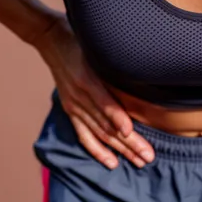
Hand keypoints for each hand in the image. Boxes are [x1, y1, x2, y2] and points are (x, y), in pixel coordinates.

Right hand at [36, 18, 154, 168]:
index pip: (105, 103)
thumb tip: (140, 70)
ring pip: (99, 133)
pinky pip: (84, 135)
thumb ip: (114, 62)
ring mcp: (74, 104)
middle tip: (148, 156)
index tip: (131, 131)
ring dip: (120, 149)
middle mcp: (80, 95)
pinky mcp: (71, 109)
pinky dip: (97, 150)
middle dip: (129, 142)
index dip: (118, 118)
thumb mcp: (97, 47)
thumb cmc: (81, 40)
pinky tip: (111, 162)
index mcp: (88, 78)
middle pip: (106, 124)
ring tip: (139, 161)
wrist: (52, 39)